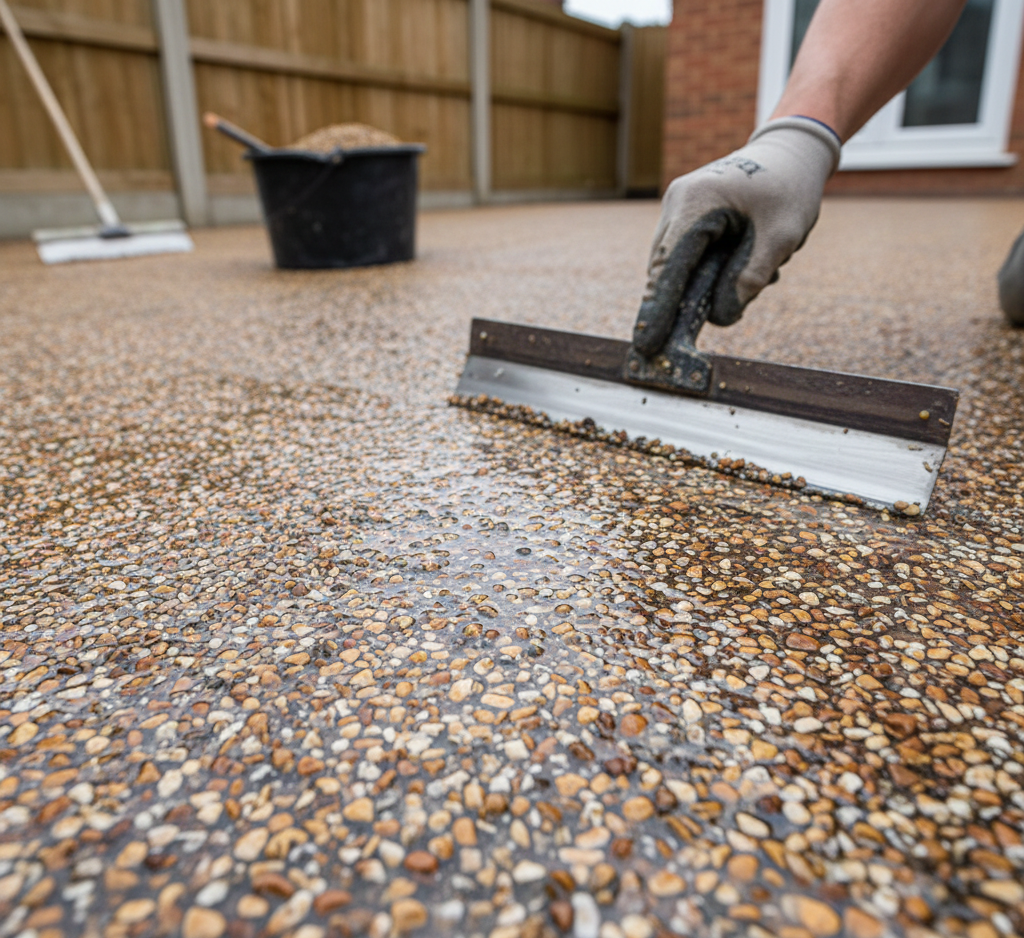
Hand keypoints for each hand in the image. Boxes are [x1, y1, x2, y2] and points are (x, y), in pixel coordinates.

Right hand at [632, 117, 840, 356]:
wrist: (791, 152)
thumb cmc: (790, 188)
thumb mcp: (781, 237)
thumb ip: (750, 278)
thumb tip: (720, 318)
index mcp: (696, 201)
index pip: (669, 266)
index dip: (657, 308)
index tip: (647, 343)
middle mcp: (677, 203)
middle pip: (664, 268)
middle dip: (676, 304)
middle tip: (677, 345)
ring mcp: (677, 208)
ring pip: (674, 265)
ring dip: (700, 286)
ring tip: (742, 287)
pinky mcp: (685, 216)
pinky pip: (686, 256)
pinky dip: (705, 273)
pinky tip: (738, 270)